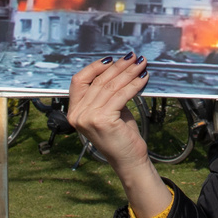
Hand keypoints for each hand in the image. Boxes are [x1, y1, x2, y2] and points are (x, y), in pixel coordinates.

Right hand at [67, 55, 150, 170]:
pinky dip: (134, 85)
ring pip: (111, 86)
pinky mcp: (102, 120)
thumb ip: (106, 93)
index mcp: (74, 111)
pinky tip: (143, 78)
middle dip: (119, 67)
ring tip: (141, 64)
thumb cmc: (120, 135)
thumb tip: (118, 67)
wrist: (128, 160)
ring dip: (129, 72)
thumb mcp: (108, 110)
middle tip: (134, 57)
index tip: (112, 59)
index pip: (78, 81)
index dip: (94, 67)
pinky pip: (121, 95)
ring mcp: (88, 118)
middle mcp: (77, 114)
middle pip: (98, 81)